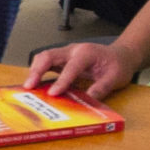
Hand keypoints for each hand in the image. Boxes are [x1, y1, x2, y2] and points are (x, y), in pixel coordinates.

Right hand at [25, 40, 140, 101]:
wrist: (120, 56)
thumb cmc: (117, 65)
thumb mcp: (115, 78)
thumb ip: (102, 88)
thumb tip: (88, 99)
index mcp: (86, 53)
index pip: (71, 67)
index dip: (61, 81)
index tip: (53, 94)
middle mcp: (73, 50)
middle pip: (49, 55)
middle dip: (37, 70)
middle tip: (29, 86)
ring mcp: (66, 53)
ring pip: (44, 56)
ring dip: (34, 70)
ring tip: (29, 86)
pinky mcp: (62, 59)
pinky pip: (46, 62)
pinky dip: (38, 71)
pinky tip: (35, 84)